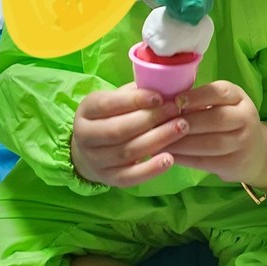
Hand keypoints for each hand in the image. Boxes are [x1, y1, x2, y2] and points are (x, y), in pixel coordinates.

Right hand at [71, 84, 187, 186]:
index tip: (160, 97)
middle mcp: (85, 136)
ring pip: (127, 152)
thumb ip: (136, 93)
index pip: (109, 104)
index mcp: (86, 110)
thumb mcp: (117, 100)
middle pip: (119, 129)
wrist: (92, 149)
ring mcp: (95, 160)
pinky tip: (170, 159)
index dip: (135, 100)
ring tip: (181, 128)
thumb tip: (166, 86)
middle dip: (151, 119)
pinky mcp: (108, 179)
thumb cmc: (113, 117)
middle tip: (177, 110)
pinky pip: (130, 177)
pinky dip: (150, 169)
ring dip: (157, 140)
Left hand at [169, 81, 266, 186]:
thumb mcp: (221, 105)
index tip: (174, 101)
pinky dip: (185, 159)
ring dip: (182, 143)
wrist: (254, 154)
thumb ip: (199, 101)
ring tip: (160, 142)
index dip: (196, 96)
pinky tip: (169, 155)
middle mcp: (245, 117)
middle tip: (161, 125)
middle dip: (186, 122)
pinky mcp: (235, 163)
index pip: (219, 92)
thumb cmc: (227, 123)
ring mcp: (243, 142)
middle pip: (215, 119)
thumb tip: (164, 101)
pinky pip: (206, 161)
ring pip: (210, 143)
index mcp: (238, 97)